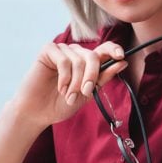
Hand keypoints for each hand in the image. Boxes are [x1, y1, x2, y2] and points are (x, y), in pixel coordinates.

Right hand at [12, 42, 126, 128]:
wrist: (38, 113)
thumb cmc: (61, 104)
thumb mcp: (88, 93)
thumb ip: (103, 78)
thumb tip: (122, 62)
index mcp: (86, 62)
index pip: (104, 49)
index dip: (113, 49)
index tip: (121, 57)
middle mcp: (75, 53)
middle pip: (93, 56)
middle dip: (91, 76)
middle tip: (86, 92)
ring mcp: (62, 50)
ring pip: (79, 60)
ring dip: (75, 82)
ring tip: (68, 96)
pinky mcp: (48, 50)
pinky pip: (64, 60)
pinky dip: (64, 77)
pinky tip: (60, 88)